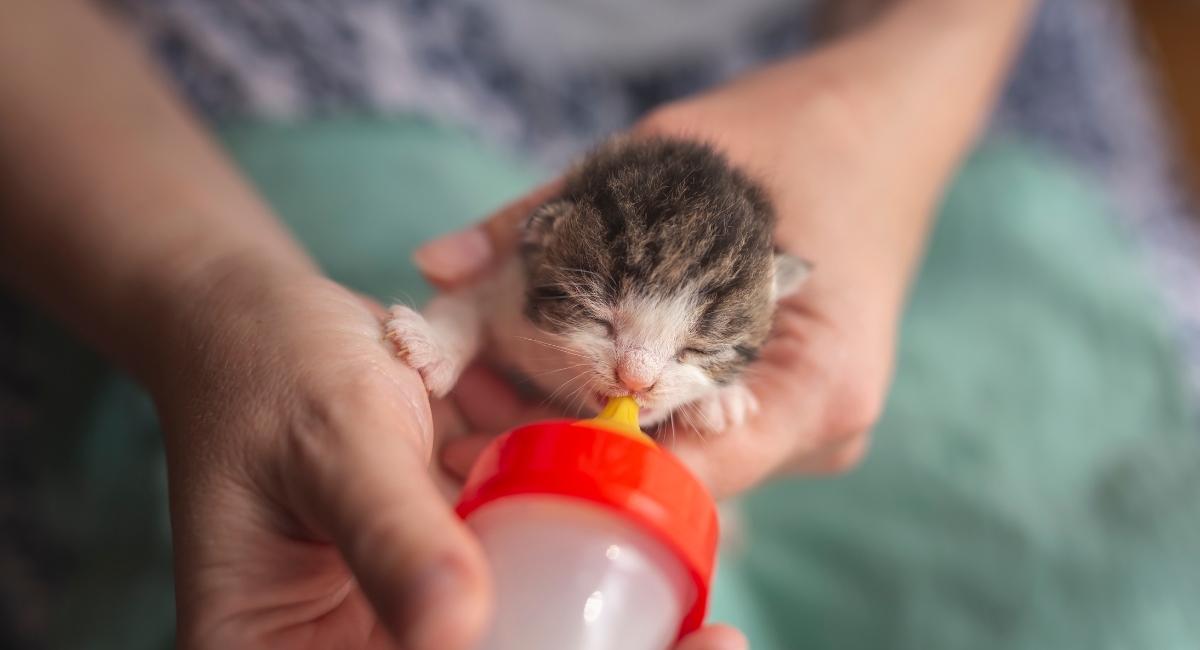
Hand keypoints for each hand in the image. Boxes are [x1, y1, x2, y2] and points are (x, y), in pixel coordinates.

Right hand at [143, 254, 746, 649]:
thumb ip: (391, 533)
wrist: (262, 319)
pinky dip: (585, 587)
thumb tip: (454, 633)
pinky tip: (671, 586)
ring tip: (707, 630)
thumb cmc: (270, 367)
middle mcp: (335, 648)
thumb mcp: (332, 441)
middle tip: (705, 643)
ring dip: (600, 639)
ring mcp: (394, 620)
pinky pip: (518, 598)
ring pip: (510, 643)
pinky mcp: (442, 577)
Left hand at [419, 0, 1032, 497]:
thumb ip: (553, 218)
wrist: (885, 129)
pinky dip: (616, 402)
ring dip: (578, 421)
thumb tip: (435, 268)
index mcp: (822, 382)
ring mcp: (805, 430)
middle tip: (458, 403)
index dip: (578, 459)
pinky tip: (546, 373)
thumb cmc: (799, 136)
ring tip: (482, 380)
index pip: (690, 471)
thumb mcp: (671, 157)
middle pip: (669, 471)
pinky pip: (688, 426)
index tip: (481, 438)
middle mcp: (821, 429)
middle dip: (558, 437)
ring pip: (670, 453)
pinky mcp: (782, 412)